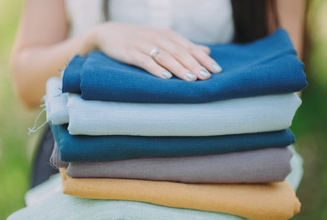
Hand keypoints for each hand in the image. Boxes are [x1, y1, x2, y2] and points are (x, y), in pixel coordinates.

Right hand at [90, 22, 221, 80]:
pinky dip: (155, 68)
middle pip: (180, 52)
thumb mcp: (163, 40)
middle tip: (206, 77)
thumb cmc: (141, 39)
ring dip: (179, 68)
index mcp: (168, 36)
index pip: (190, 48)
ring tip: (191, 79)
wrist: (109, 33)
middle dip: (194, 64)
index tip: (216, 71)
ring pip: (165, 56)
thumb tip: (206, 52)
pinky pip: (145, 61)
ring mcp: (144, 45)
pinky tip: (165, 77)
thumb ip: (184, 46)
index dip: (203, 59)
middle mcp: (158, 38)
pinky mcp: (130, 52)